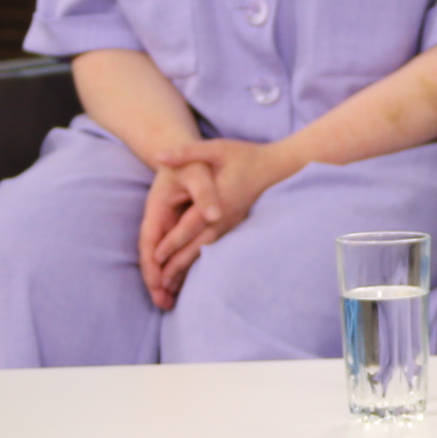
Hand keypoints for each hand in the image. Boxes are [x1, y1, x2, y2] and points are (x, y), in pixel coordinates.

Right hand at [135, 164, 215, 309]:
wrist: (195, 151)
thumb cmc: (197, 158)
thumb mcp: (200, 168)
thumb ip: (203, 190)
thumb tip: (212, 214)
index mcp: (158, 204)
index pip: (150, 239)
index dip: (152, 263)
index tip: (157, 284)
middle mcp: (160, 216)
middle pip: (153, 253)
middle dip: (155, 279)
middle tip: (163, 304)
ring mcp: (169, 222)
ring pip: (163, 256)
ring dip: (165, 279)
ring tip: (169, 304)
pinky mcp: (180, 226)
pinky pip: (175, 251)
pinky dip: (177, 269)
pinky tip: (181, 287)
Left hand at [137, 139, 303, 306]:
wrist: (280, 167)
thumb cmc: (247, 155)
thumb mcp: (217, 148)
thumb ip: (187, 152)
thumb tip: (159, 156)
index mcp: (219, 200)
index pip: (191, 225)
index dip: (173, 241)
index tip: (156, 258)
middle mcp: (225, 217)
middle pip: (197, 246)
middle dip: (177, 266)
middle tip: (159, 286)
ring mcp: (232, 224)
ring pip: (207, 251)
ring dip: (188, 270)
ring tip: (170, 289)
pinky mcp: (235, 225)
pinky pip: (215, 249)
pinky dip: (201, 263)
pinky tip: (190, 274)